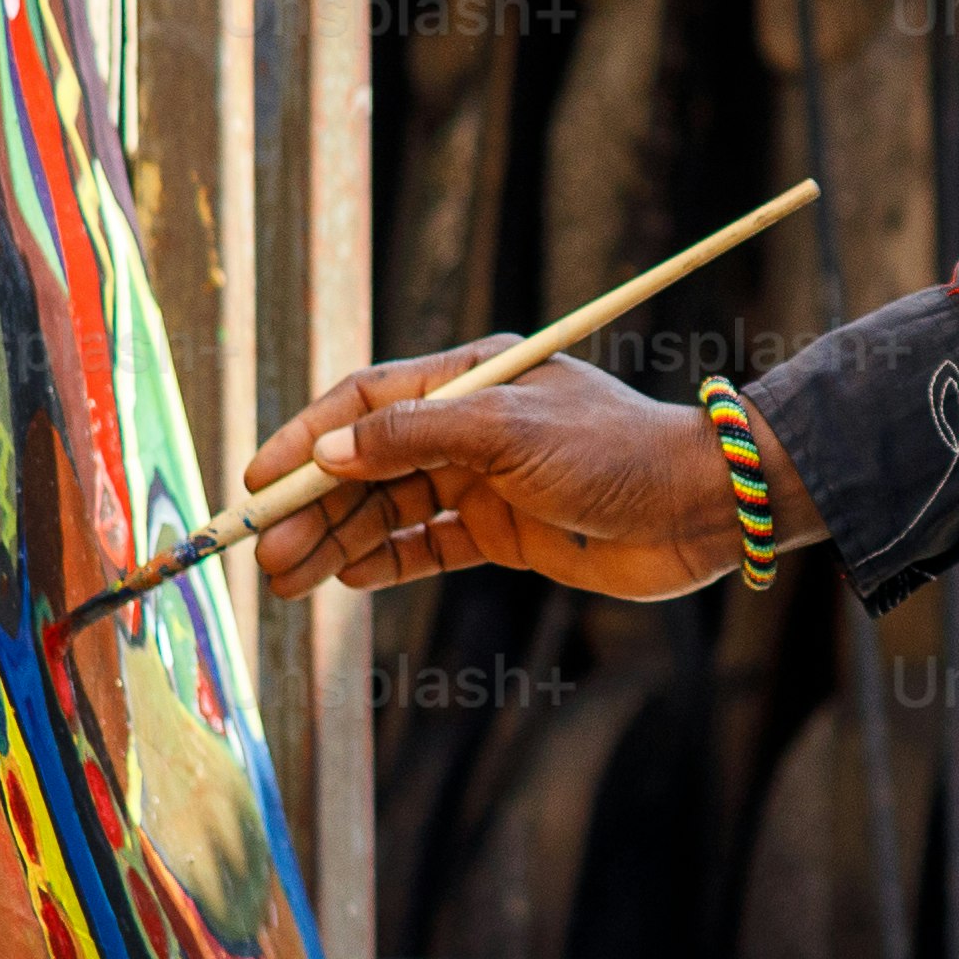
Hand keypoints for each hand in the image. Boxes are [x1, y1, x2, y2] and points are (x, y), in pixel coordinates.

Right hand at [232, 349, 780, 601]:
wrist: (701, 508)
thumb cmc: (617, 452)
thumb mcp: (511, 432)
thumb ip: (418, 437)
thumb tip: (331, 452)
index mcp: (469, 378)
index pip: (363, 405)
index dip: (305, 441)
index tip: (257, 483)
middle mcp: (470, 427)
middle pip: (367, 465)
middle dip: (311, 508)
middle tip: (262, 555)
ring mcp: (485, 482)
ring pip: (389, 511)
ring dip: (337, 542)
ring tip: (286, 580)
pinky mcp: (506, 533)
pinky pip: (428, 547)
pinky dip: (386, 562)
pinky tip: (345, 579)